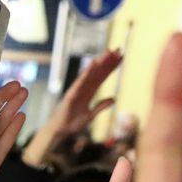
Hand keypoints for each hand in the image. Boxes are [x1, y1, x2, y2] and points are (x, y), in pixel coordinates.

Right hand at [23, 49, 120, 166]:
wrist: (60, 131)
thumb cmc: (72, 123)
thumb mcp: (91, 115)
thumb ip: (101, 106)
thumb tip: (114, 98)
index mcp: (89, 92)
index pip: (103, 76)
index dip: (112, 67)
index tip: (121, 57)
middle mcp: (84, 88)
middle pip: (98, 72)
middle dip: (108, 61)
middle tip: (118, 49)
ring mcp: (77, 90)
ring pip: (90, 74)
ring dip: (99, 63)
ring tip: (108, 52)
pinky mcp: (71, 95)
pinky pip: (80, 82)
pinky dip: (86, 73)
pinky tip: (93, 63)